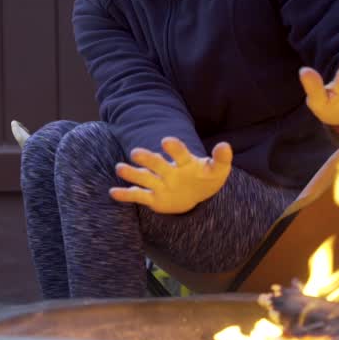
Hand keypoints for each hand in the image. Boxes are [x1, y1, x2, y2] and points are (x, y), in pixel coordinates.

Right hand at [110, 137, 232, 213]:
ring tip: (119, 168)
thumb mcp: (218, 170)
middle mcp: (169, 170)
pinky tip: (113, 193)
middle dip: (148, 159)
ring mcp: (160, 184)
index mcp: (185, 162)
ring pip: (144, 178)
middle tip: (136, 153)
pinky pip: (138, 195)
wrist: (196, 193)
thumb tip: (225, 145)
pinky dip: (126, 194)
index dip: (174, 148)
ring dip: (132, 173)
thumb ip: (221, 159)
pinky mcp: (153, 198)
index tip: (166, 142)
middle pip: (157, 164)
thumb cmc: (206, 178)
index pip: (179, 153)